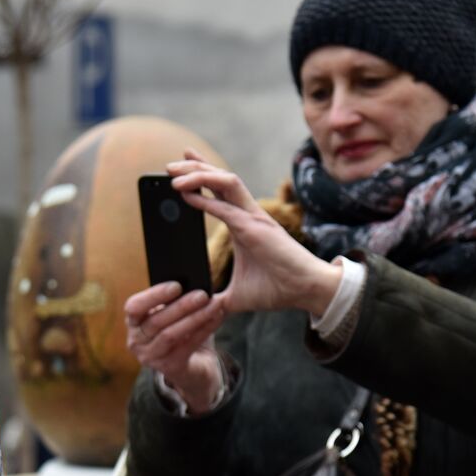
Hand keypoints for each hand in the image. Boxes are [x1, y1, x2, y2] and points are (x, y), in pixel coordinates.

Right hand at [125, 281, 226, 413]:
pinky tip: (217, 317)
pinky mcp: (169, 367)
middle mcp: (136, 341)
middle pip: (156, 321)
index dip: (153, 296)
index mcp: (133, 322)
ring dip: (194, 318)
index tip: (177, 285)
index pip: (133, 307)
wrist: (193, 365)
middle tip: (203, 294)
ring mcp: (150, 357)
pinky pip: (187, 346)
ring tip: (214, 304)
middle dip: (181, 306)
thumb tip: (194, 281)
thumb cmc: (182, 330)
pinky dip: (204, 330)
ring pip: (171, 335)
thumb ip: (176, 300)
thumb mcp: (174, 313)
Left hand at [166, 150, 341, 315]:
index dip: (199, 177)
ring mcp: (252, 218)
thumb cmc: (277, 289)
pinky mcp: (255, 228)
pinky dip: (204, 199)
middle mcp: (247, 214)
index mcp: (242, 224)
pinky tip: (184, 194)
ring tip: (172, 173)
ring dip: (197, 174)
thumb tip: (197, 309)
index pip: (218, 192)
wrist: (306, 292)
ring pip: (224, 182)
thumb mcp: (235, 295)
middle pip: (218, 179)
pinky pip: (225, 207)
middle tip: (169, 166)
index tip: (177, 172)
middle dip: (193, 167)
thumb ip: (215, 298)